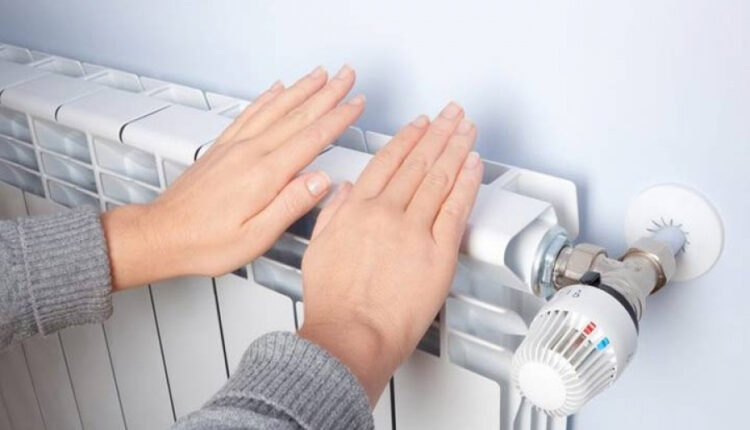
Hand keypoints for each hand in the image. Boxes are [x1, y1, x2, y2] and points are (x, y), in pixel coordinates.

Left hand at [102, 65, 364, 288]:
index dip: (338, 118)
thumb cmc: (206, 243)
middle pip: (297, 115)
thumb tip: (322, 181)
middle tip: (347, 74)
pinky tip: (277, 88)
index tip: (357, 103)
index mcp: (264, 175)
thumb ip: (290, 205)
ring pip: (275, 108)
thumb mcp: (255, 238)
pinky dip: (267, 97)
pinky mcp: (221, 147)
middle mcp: (250, 153)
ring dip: (302, 88)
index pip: (311, 138)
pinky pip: (250, 113)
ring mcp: (234, 147)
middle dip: (327, 93)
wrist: (161, 235)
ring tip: (320, 74)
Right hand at [298, 102, 482, 404]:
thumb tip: (342, 191)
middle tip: (452, 115)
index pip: (387, 161)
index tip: (420, 124)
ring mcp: (413, 230)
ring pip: (439, 178)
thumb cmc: (334, 303)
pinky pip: (456, 209)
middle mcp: (386, 213)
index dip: (408, 137)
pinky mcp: (437, 253)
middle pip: (418, 162)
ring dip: (456, 148)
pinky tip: (474, 164)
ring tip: (467, 129)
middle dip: (439, 133)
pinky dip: (467, 183)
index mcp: (356, 209)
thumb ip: (331, 213)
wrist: (350, 336)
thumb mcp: (318, 249)